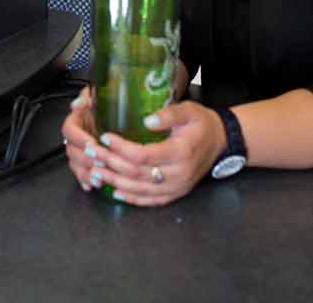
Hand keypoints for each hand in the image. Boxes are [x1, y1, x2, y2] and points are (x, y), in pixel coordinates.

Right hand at [61, 87, 99, 191]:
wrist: (108, 115)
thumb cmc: (102, 106)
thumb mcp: (95, 97)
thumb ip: (86, 97)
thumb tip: (79, 102)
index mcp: (74, 122)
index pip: (70, 131)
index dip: (79, 138)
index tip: (91, 143)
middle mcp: (74, 138)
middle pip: (72, 151)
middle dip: (86, 159)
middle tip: (100, 162)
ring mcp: (78, 151)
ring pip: (75, 164)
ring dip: (85, 172)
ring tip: (97, 178)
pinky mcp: (84, 162)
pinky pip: (80, 174)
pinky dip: (85, 181)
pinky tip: (91, 185)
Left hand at [66, 100, 227, 205]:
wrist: (220, 142)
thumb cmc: (201, 124)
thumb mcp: (188, 111)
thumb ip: (168, 114)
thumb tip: (147, 120)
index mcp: (180, 153)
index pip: (144, 155)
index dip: (121, 148)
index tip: (105, 137)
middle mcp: (177, 174)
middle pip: (137, 173)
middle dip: (111, 163)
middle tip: (91, 154)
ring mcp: (176, 187)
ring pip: (140, 189)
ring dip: (115, 181)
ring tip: (95, 171)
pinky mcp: (175, 193)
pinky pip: (150, 200)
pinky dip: (132, 198)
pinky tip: (116, 191)